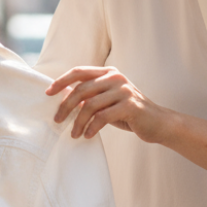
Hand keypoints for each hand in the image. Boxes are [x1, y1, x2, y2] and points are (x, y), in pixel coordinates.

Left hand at [45, 67, 171, 142]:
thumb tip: (64, 98)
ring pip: (90, 105)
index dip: (61, 81)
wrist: (158, 123)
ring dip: (77, 122)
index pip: (79, 71)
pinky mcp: (130, 105)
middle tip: (57, 120)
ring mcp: (124, 90)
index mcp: (109, 72)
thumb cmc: (129, 113)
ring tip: (73, 134)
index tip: (48, 93)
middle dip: (65, 106)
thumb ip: (90, 96)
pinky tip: (87, 135)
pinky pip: (102, 117)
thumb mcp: (107, 101)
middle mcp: (115, 78)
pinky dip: (91, 127)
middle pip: (81, 89)